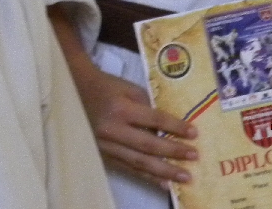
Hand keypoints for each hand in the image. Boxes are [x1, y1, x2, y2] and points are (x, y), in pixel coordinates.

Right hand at [48, 5, 197, 187]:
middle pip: (148, 145)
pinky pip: (129, 168)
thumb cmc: (107, 87)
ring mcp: (107, 145)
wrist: (77, 91)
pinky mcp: (104, 154)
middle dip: (173, 152)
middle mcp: (113, 129)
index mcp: (121, 108)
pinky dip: (148, 177)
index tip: (194, 133)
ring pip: (139, 162)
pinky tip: (164, 184)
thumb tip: (167, 127)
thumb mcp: (129, 88)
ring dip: (164, 171)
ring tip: (184, 177)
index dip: (175, 127)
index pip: (154, 119)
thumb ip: (147, 106)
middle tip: (194, 156)